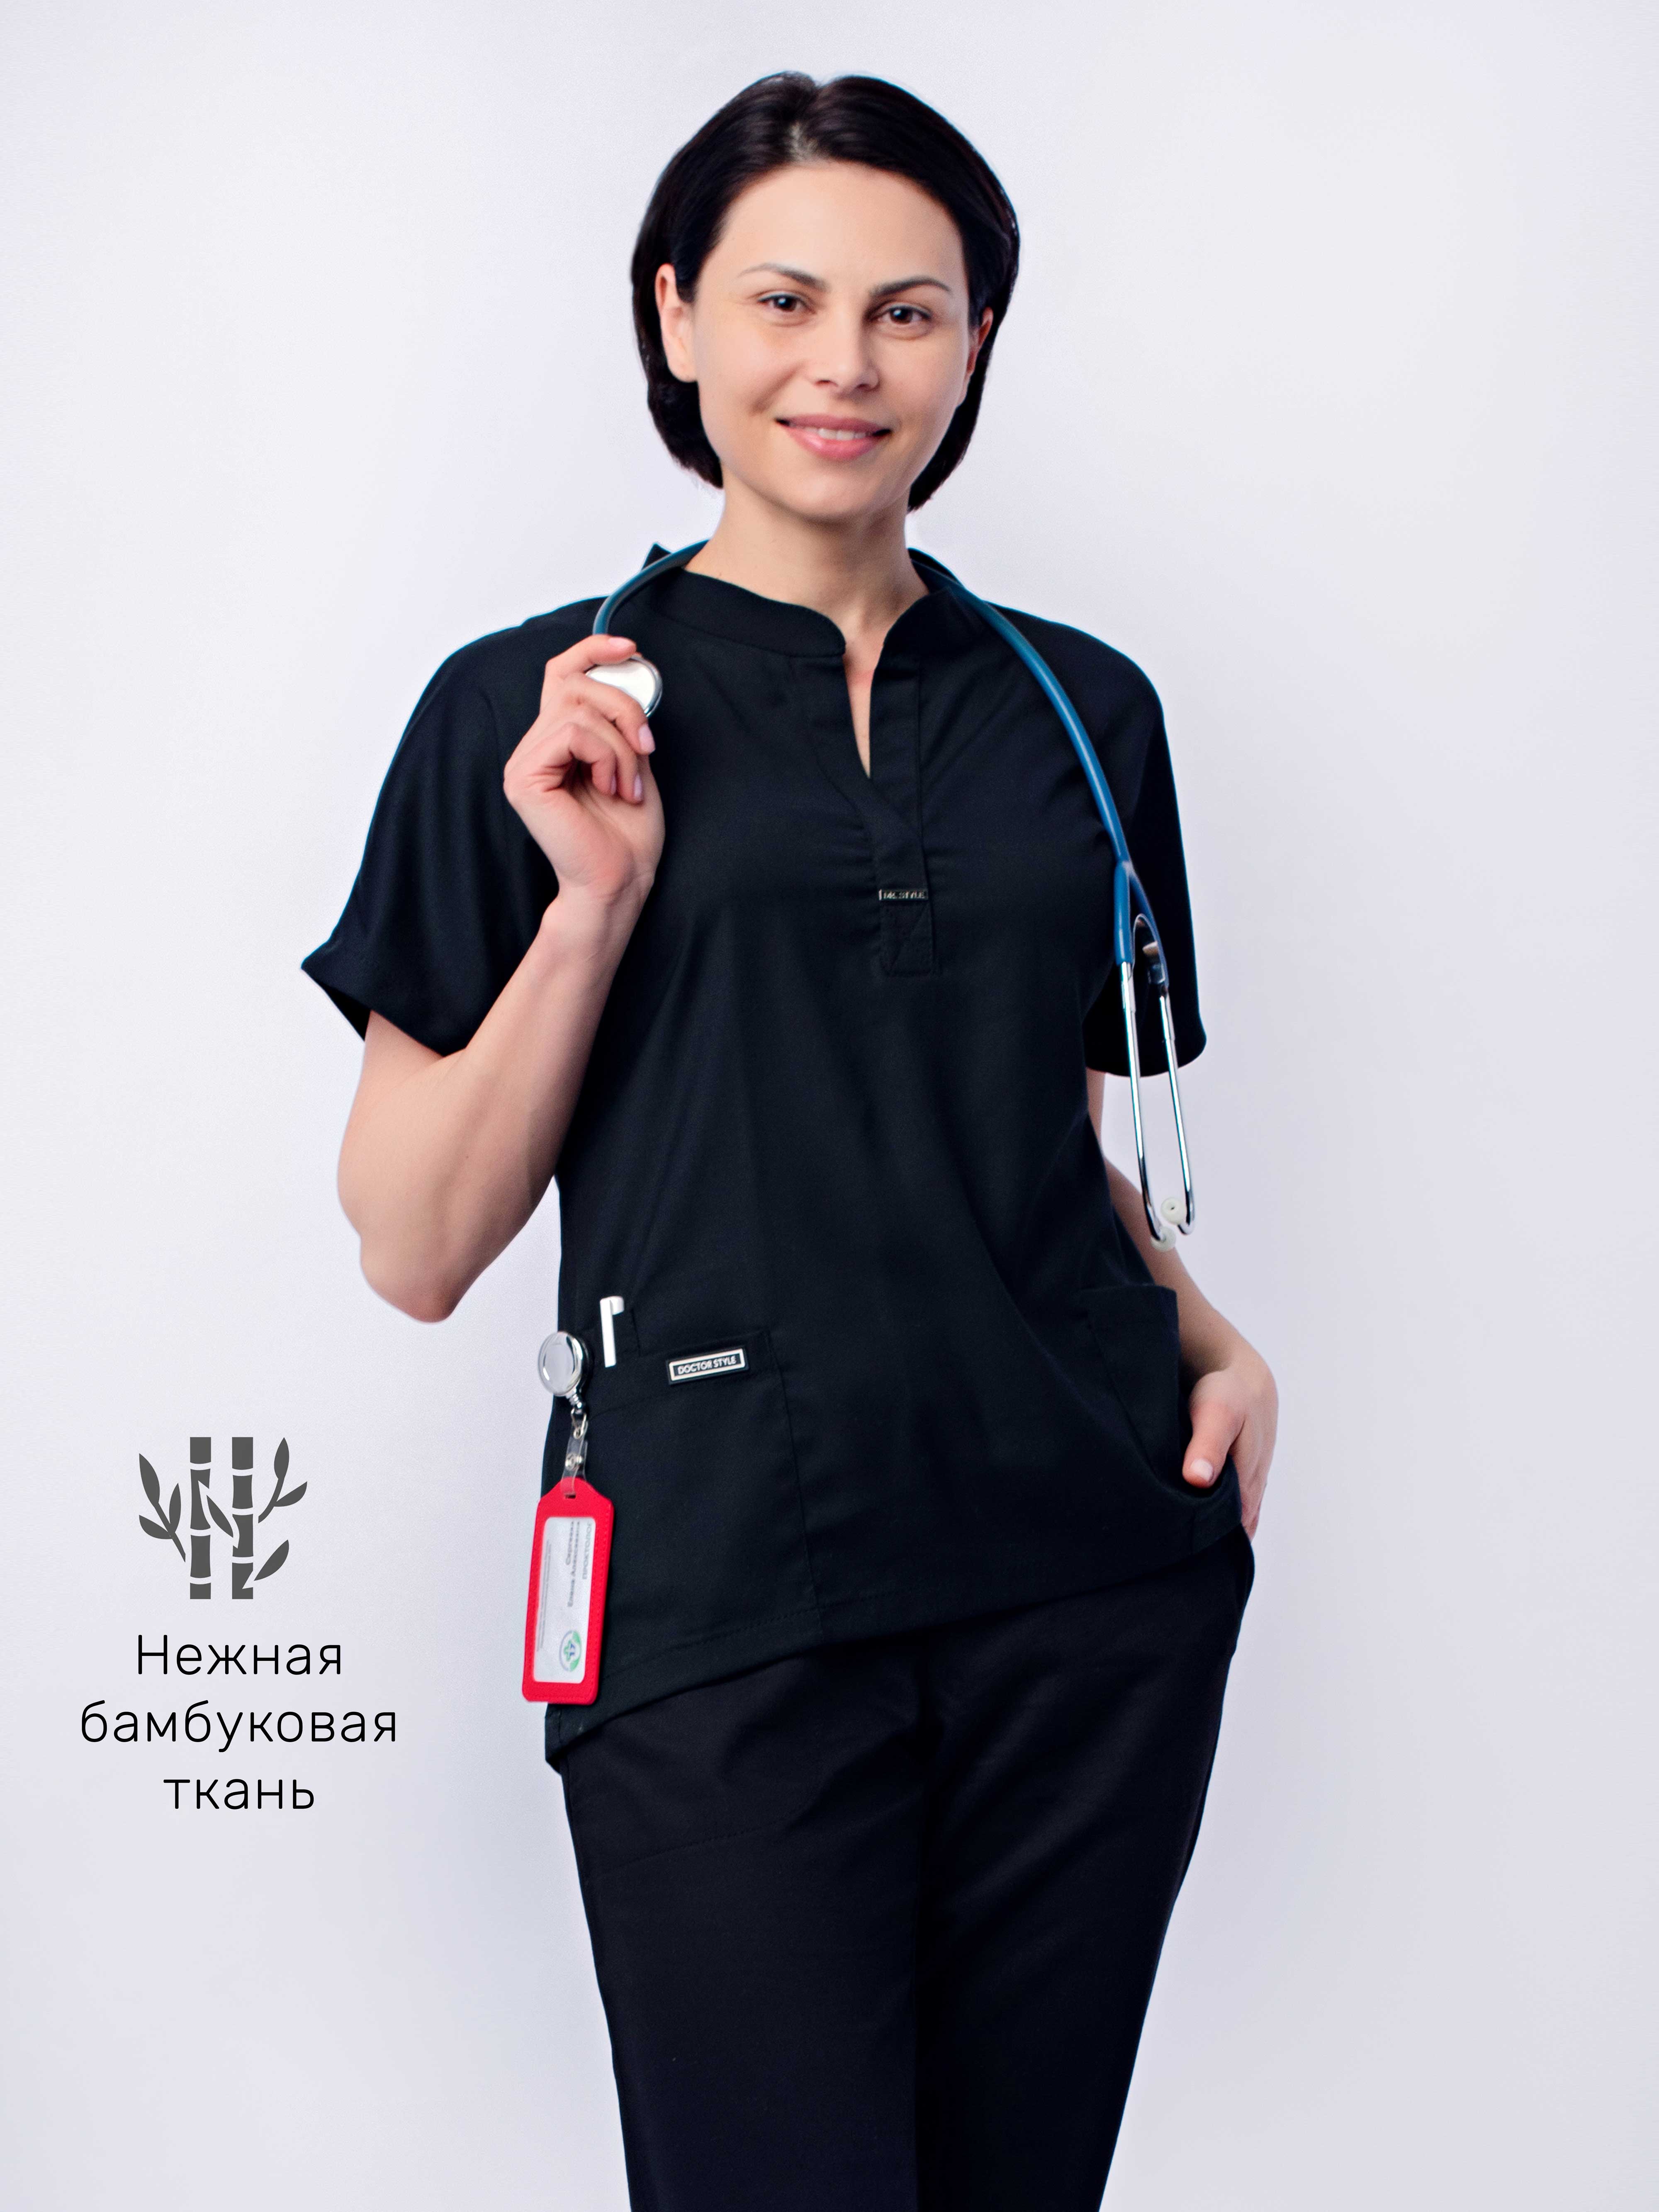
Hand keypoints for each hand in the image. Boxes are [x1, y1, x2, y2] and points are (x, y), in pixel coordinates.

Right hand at [503, 634, 663, 909]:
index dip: (592, 650)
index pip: (561, 674)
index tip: (631, 646)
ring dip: (620, 743)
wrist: (620, 881)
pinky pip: (572, 733)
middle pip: (575, 684)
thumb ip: (620, 721)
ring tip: (629, 783)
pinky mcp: (524, 777)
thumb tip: (627, 674)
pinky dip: (606, 755)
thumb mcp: (633, 760)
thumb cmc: (627, 833)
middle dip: (623, 706)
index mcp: (556, 741)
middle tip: (646, 746)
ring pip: (578, 708)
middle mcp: (533, 747)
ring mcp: (523, 761)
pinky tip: (613, 787)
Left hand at [1183, 1342, 1276, 1538]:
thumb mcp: (1216, 1414)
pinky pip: (1225, 1508)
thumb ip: (1208, 1446)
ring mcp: (1245, 1488)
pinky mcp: (1237, 1481)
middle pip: (1227, 1530)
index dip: (1203, 1542)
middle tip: (1167, 1549)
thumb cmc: (1227, 1394)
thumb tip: (1197, 1480)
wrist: (1241, 1375)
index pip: (1227, 1532)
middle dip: (1203, 1541)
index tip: (1173, 1549)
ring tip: (1173, 1541)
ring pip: (1227, 1520)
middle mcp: (1250, 1494)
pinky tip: (1186, 1519)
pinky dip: (1209, 1515)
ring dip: (1207, 1528)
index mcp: (1247, 1486)